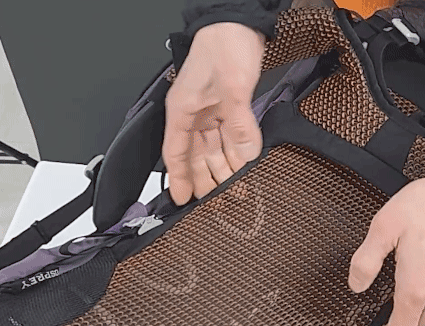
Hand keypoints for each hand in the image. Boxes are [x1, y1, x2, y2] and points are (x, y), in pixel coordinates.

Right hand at [163, 23, 265, 205]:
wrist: (240, 23)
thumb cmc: (224, 45)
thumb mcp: (233, 87)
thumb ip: (240, 124)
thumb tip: (247, 155)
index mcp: (183, 111)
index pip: (176, 153)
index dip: (178, 178)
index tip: (181, 201)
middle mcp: (194, 115)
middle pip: (196, 157)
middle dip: (207, 181)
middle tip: (219, 202)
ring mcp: (211, 112)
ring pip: (214, 151)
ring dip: (225, 170)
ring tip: (236, 191)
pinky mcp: (228, 109)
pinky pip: (230, 139)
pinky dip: (237, 154)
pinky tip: (245, 167)